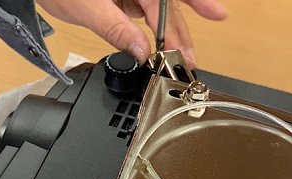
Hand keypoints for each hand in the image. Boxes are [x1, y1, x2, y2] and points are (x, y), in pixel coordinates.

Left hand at [36, 0, 227, 67]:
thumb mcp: (85, 8)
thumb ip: (115, 29)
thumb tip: (140, 51)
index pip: (162, 2)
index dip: (183, 18)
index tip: (206, 25)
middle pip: (167, 7)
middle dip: (181, 33)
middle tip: (192, 60)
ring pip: (162, 10)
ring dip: (174, 33)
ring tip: (187, 56)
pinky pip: (149, 11)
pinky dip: (157, 28)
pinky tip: (166, 44)